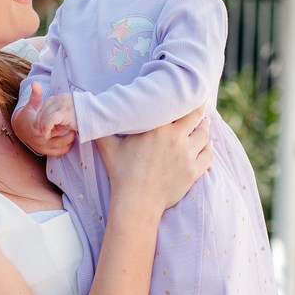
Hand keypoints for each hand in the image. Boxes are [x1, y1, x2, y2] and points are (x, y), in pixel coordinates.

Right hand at [11, 82, 76, 157]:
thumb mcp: (32, 105)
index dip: (63, 125)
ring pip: (61, 148)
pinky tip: (70, 140)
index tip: (70, 119)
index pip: (53, 129)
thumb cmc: (29, 115)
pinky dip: (66, 148)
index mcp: (36, 128)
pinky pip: (59, 153)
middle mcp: (39, 141)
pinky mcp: (44, 152)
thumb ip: (35, 95)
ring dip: (69, 141)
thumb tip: (35, 83)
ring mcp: (42, 148)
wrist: (21, 128)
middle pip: (59, 140)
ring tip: (74, 133)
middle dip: (68, 134)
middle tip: (75, 127)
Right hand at [95, 105, 210, 218]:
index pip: (178, 105)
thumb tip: (86, 116)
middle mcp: (175, 138)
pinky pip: (208, 155)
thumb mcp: (108, 148)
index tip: (186, 92)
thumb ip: (102, 129)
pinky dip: (208, 149)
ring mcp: (187, 155)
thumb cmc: (121, 174)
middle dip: (200, 109)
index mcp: (157, 127)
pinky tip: (206, 146)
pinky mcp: (194, 171)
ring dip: (205, 128)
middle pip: (197, 116)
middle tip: (200, 103)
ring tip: (204, 124)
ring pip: (205, 135)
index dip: (184, 98)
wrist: (136, 202)